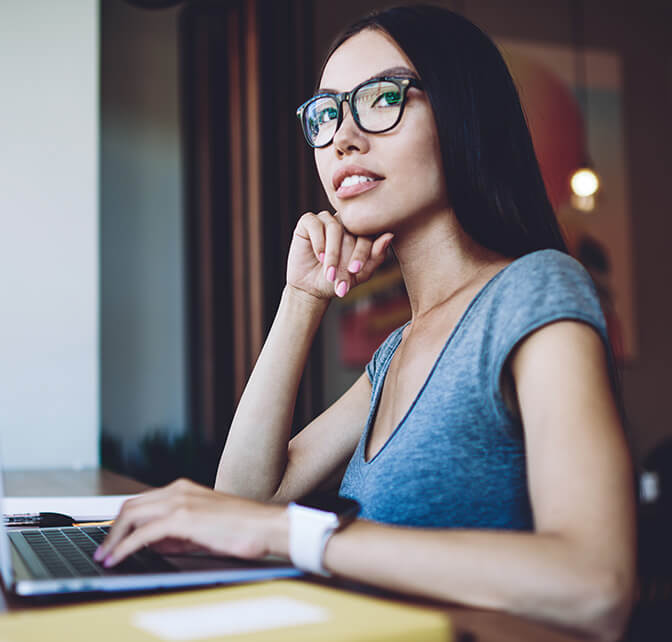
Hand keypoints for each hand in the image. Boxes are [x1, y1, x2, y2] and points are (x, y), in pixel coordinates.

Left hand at [93, 479, 286, 566]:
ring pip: (132, 515)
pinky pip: (144, 533)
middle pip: (131, 506)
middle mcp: (178, 491)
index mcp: (183, 489)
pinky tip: (120, 558)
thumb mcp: (202, 527)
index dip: (123, 522)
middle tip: (104, 549)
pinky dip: (126, 547)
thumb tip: (152, 543)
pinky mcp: (182, 519)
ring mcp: (179, 502)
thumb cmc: (241, 528)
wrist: (264, 526)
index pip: (142, 502)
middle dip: (112, 529)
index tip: (112, 539)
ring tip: (106, 556)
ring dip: (114, 538)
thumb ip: (176, 531)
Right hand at [287, 211, 393, 299]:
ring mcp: (327, 219)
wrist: (311, 288)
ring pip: (334, 228)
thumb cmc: (338, 280)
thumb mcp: (360, 274)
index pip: (368, 234)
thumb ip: (376, 256)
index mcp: (361, 231)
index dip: (362, 253)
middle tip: (340, 279)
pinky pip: (316, 224)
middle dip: (346, 258)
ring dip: (332, 253)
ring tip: (329, 272)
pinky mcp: (308, 221)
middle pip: (351, 232)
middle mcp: (345, 221)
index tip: (355, 270)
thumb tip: (389, 235)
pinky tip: (319, 257)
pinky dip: (318, 242)